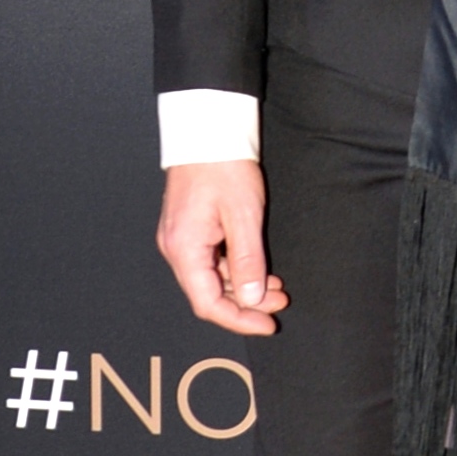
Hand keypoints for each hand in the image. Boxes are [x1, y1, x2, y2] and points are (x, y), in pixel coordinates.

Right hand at [157, 161, 288, 336]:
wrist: (207, 130)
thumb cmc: (224, 166)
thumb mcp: (244, 216)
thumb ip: (248, 261)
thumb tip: (253, 299)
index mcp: (184, 249)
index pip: (208, 303)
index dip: (239, 320)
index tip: (267, 325)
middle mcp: (175, 248)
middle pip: (209, 293)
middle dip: (247, 303)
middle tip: (281, 302)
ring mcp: (180, 238)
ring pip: (212, 278)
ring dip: (244, 286)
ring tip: (277, 287)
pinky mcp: (190, 228)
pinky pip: (210, 261)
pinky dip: (235, 269)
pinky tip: (260, 269)